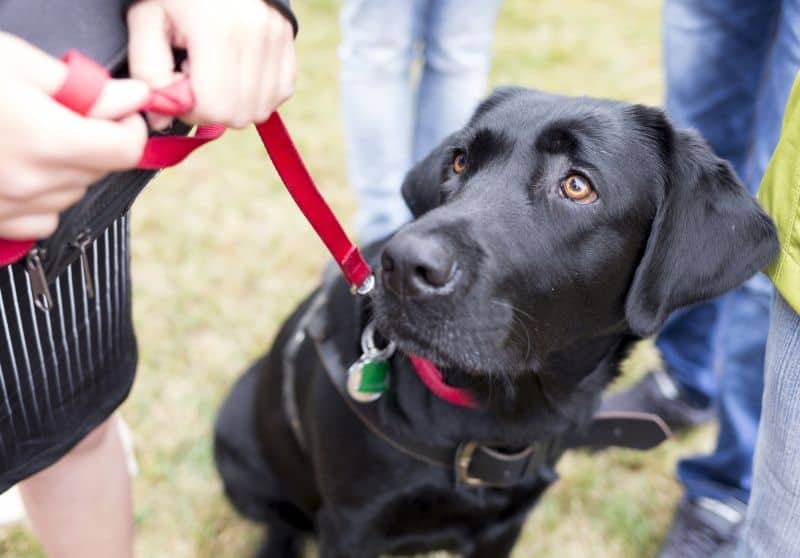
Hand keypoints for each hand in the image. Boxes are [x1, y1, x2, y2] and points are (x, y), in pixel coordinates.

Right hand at [0, 33, 148, 239]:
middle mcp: (32, 183)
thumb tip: (134, 98)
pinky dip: (40, 198)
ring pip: (71, 196)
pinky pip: (40, 221)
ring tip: (27, 137)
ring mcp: (9, 208)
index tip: (116, 111)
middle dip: (94, 142)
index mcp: (46, 139)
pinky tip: (14, 169)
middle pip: (99, 171)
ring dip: (66, 169)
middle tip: (62, 113)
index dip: (128, 126)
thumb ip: (82, 88)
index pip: (125, 149)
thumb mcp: (13, 62)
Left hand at [127, 0, 296, 129]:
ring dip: (235, 104)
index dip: (189, 109)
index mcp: (217, 30)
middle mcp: (256, 36)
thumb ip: (148, 72)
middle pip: (239, 114)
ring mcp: (277, 39)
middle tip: (194, 78)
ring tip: (216, 73)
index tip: (177, 84)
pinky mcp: (289, 42)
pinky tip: (236, 73)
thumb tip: (161, 120)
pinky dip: (257, 94)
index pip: (214, 107)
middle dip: (212, 109)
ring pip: (261, 110)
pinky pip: (279, 94)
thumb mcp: (146, 19)